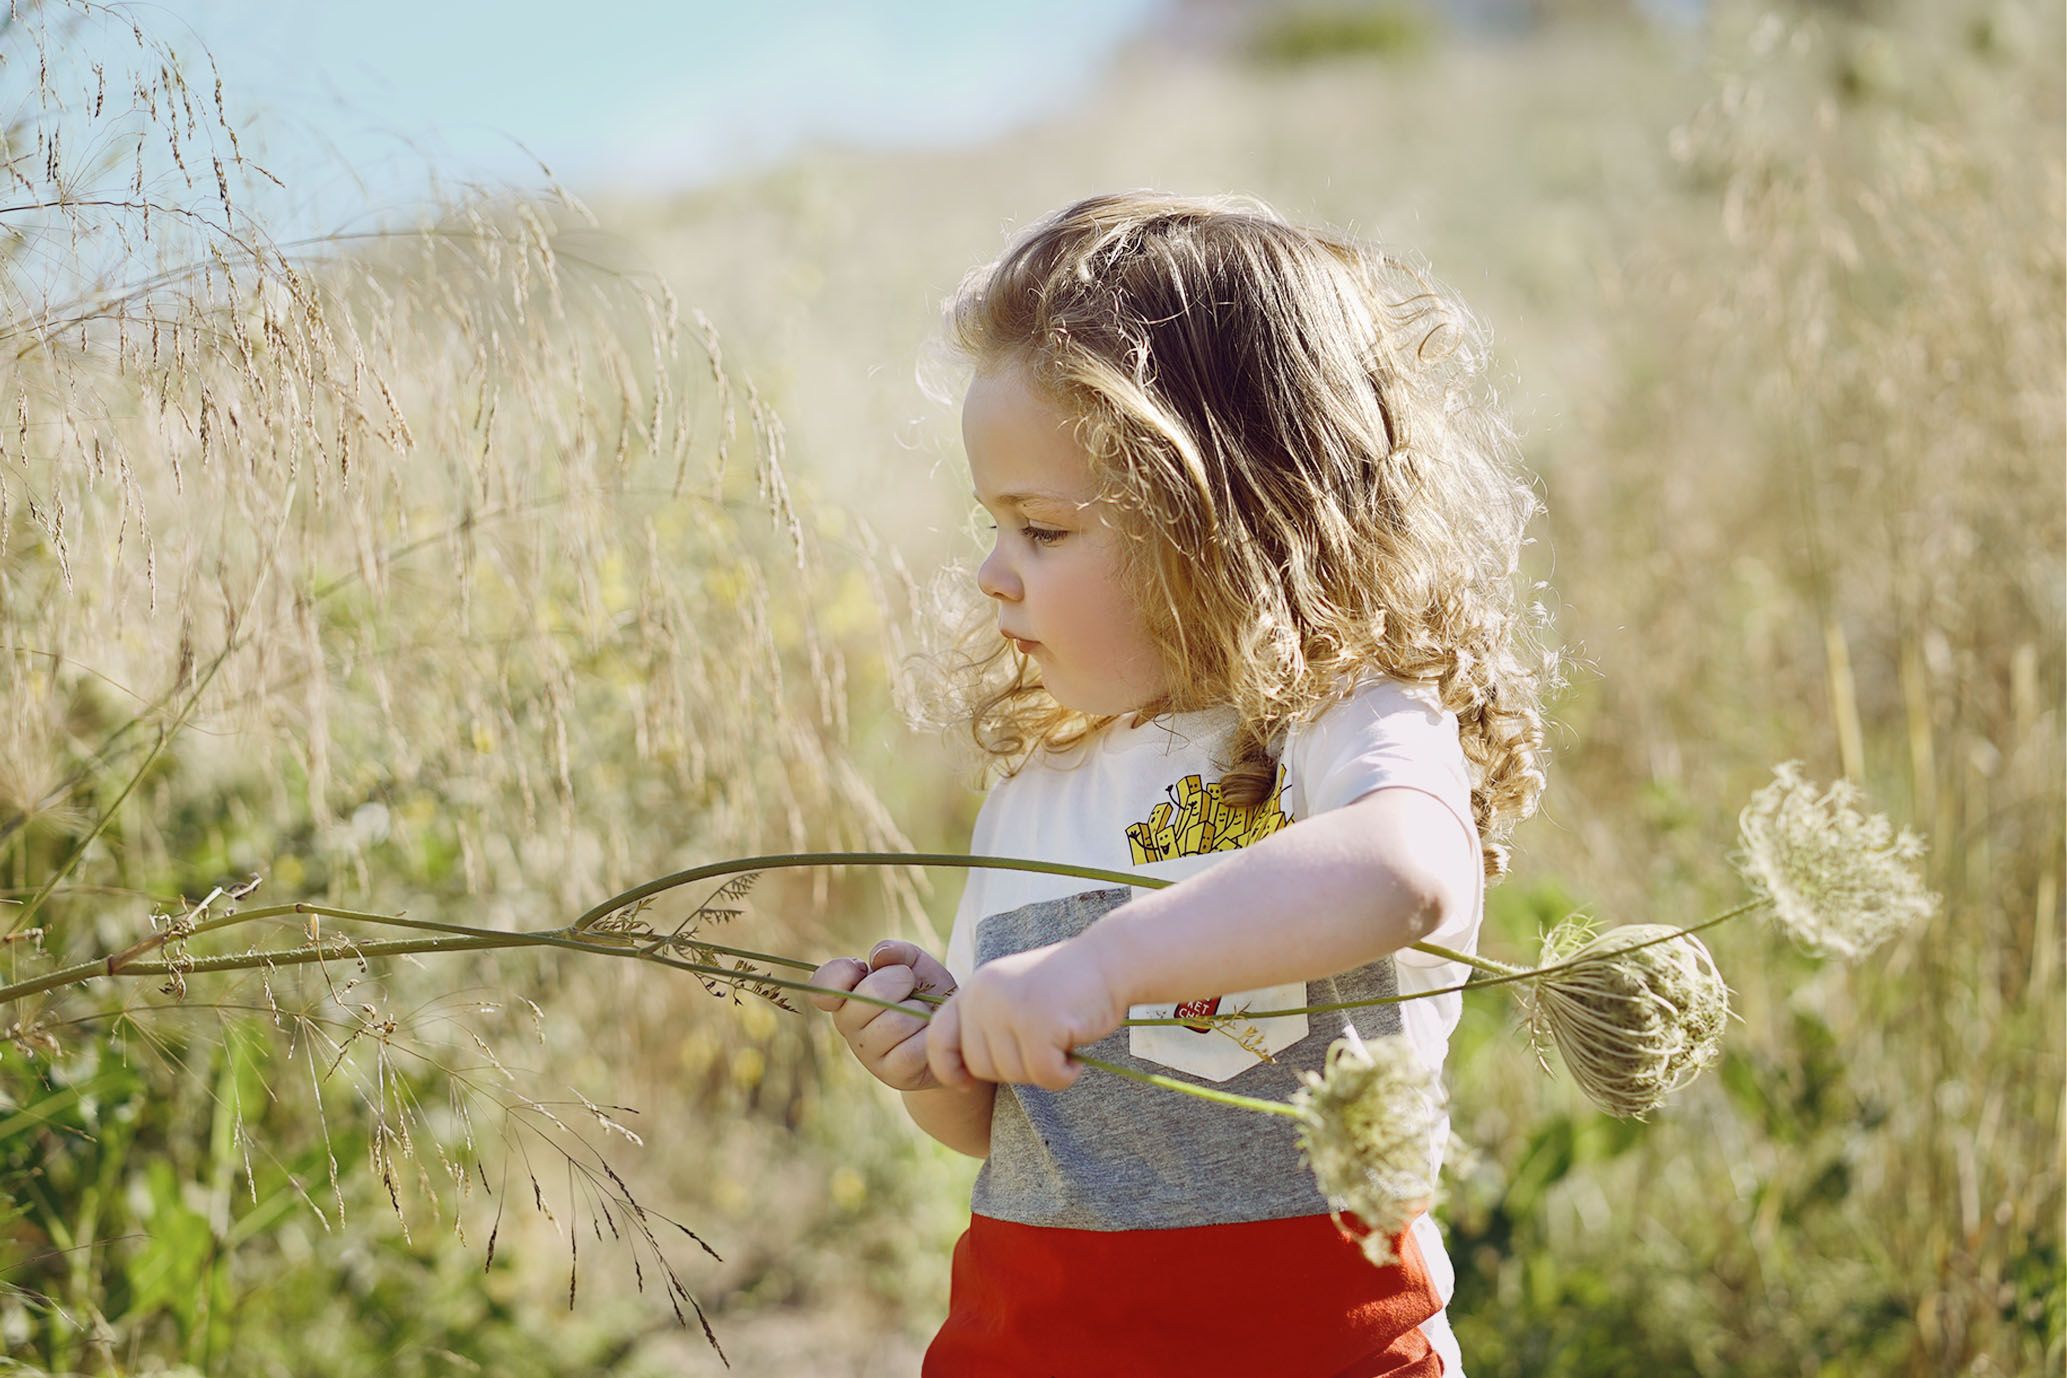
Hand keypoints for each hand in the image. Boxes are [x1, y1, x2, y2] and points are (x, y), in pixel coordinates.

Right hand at [807, 939, 956, 1092]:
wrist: (955, 1029)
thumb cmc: (928, 992)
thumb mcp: (915, 964)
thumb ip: (896, 952)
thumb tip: (878, 957)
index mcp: (846, 995)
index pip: (822, 986)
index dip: (839, 974)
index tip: (861, 968)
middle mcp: (849, 1025)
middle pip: (870, 995)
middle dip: (901, 981)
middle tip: (911, 986)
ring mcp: (868, 1053)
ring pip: (894, 1024)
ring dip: (919, 1011)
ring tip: (922, 1013)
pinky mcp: (891, 1074)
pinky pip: (910, 1051)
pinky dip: (927, 1037)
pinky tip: (928, 1034)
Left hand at [926, 937, 1127, 1092]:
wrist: (1111, 960)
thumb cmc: (1067, 986)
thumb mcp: (1014, 997)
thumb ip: (986, 1024)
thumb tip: (961, 1075)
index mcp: (975, 988)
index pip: (938, 1038)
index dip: (947, 1068)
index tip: (965, 1084)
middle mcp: (985, 995)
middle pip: (980, 1066)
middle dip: (1014, 1070)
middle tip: (1044, 1049)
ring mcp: (1010, 1008)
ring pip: (1013, 1074)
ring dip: (1042, 1071)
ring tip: (1062, 1041)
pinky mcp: (1038, 1023)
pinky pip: (1043, 1075)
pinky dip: (1063, 1075)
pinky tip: (1075, 1055)